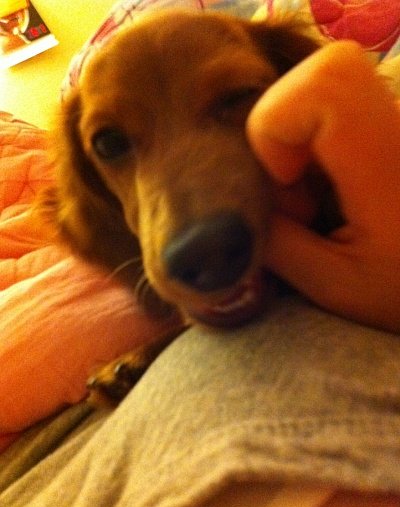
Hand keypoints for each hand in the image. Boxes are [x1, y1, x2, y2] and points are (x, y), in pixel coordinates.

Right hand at [247, 41, 399, 332]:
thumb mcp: (335, 286)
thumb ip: (278, 244)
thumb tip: (235, 210)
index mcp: (389, 164)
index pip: (326, 84)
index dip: (278, 125)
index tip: (287, 185)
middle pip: (325, 70)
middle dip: (283, 131)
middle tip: (302, 193)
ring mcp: (398, 123)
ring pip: (326, 85)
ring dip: (298, 143)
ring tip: (318, 198)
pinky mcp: (390, 130)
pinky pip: (338, 107)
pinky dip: (314, 145)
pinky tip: (329, 190)